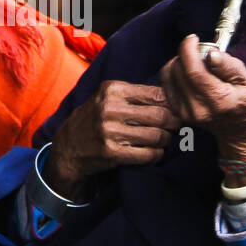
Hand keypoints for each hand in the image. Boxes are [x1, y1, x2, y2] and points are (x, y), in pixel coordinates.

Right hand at [45, 81, 181, 198]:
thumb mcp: (106, 97)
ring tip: (165, 139)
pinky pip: (147, 154)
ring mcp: (110, 132)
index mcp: (111, 90)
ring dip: (166, 140)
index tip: (176, 110)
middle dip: (174, 122)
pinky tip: (156, 152)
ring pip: (156, 136)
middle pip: (160, 115)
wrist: (68, 147)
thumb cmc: (94, 119)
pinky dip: (157, 154)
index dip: (171, 103)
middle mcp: (110, 109)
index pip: (155, 94)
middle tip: (177, 126)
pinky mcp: (112, 153)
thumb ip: (134, 94)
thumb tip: (171, 97)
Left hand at [160, 34, 245, 162]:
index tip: (193, 38)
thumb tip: (211, 54)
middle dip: (187, 53)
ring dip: (179, 61)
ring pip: (169, 74)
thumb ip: (228, 66)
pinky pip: (166, 82)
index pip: (193, 71)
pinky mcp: (176, 110)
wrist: (239, 131)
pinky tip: (189, 73)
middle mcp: (197, 108)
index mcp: (217, 100)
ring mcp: (184, 112)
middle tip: (201, 51)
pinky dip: (175, 72)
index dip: (189, 49)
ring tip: (196, 63)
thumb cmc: (245, 103)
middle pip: (178, 70)